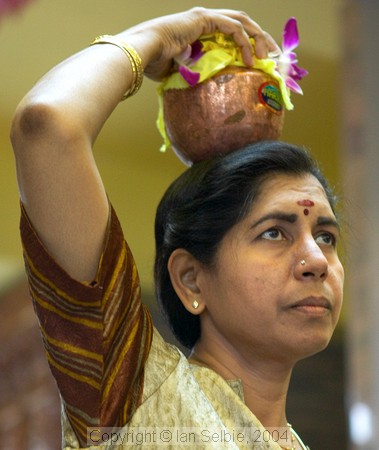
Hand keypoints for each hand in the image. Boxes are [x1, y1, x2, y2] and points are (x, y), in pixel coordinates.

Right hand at [123, 7, 279, 80]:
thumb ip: (194, 74)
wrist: (142, 52)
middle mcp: (206, 20)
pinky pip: (233, 29)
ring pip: (242, 23)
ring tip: (268, 58)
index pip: (231, 33)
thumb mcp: (181, 71)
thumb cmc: (155, 64)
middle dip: (261, 39)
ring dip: (258, 39)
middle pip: (242, 24)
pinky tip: (250, 60)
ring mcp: (206, 17)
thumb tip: (203, 94)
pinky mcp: (205, 19)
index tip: (260, 61)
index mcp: (201, 30)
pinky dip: (244, 43)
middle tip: (274, 57)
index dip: (248, 45)